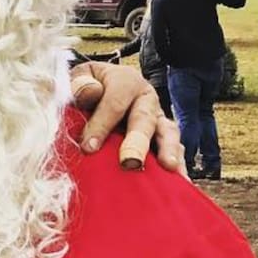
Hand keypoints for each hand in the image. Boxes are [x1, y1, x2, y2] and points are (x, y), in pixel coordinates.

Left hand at [69, 62, 183, 174]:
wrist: (97, 86)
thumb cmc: (86, 85)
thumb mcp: (78, 76)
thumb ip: (80, 83)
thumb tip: (90, 91)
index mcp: (125, 81)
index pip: (115, 103)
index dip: (101, 124)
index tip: (88, 147)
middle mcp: (146, 98)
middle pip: (144, 119)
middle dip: (137, 142)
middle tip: (129, 162)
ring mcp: (157, 117)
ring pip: (168, 132)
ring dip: (168, 151)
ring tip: (168, 168)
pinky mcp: (163, 136)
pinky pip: (175, 149)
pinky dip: (178, 164)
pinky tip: (179, 181)